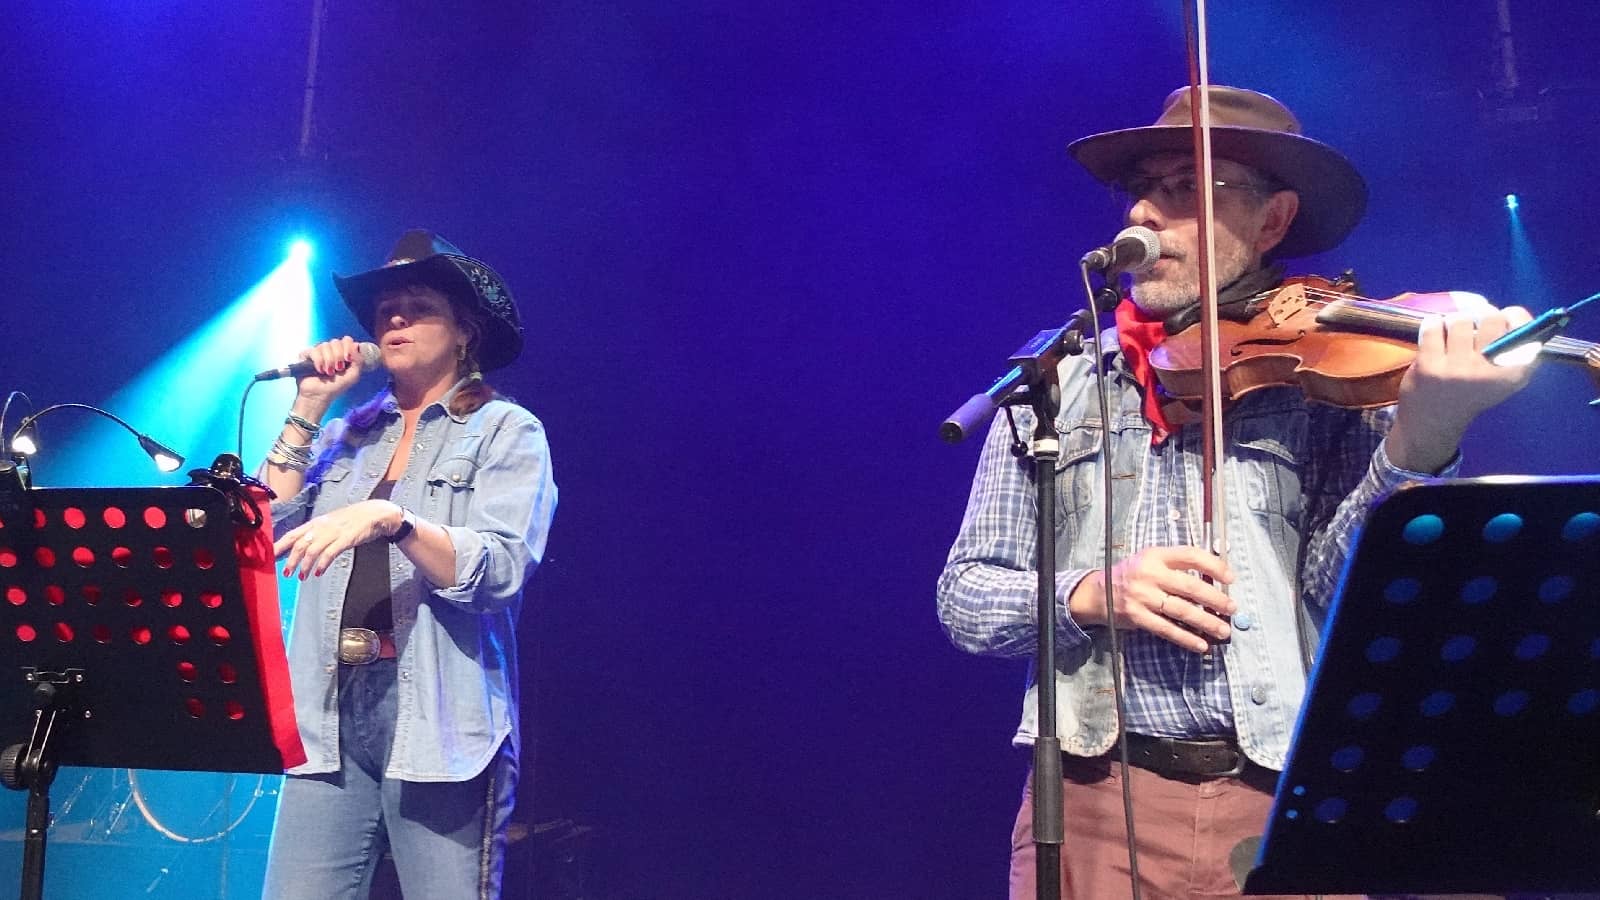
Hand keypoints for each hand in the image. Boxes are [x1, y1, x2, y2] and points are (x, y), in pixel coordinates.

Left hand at [274, 500, 403, 579]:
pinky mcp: (345, 539)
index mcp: (315, 523)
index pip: (292, 535)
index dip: (280, 546)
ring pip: (312, 550)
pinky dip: (322, 564)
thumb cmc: (351, 520)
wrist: (374, 513)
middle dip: (291, 560)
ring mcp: (333, 533)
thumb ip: (316, 534)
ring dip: (305, 566)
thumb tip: (300, 547)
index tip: (270, 557)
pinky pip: (330, 553)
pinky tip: (318, 572)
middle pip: (300, 544)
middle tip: (286, 573)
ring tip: (302, 577)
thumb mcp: (330, 524)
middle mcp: (321, 527)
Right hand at [293, 336, 370, 404]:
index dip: (348, 347)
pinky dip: (318, 361)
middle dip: (338, 356)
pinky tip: (319, 370)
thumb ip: (358, 360)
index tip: (348, 359)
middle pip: (336, 341)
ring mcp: (318, 351)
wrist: (320, 395)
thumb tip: (356, 345)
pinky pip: (314, 350)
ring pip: (325, 345)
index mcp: (343, 353)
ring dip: (329, 361)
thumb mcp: (353, 375)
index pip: (347, 340)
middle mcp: (331, 350)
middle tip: (337, 368)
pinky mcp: (307, 354)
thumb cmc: (336, 386)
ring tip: (328, 372)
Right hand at [1068, 545, 1235, 652]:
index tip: (1230, 578)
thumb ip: (1177, 565)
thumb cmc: (1132, 575)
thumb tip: (1214, 579)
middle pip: (1189, 586)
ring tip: (1223, 629)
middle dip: (1215, 599)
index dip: (1214, 566)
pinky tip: (1201, 644)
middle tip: (1232, 608)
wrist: (1099, 593)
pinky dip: (1186, 638)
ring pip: (1181, 610)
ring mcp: (1142, 596)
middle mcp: (1149, 574)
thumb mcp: (1150, 560)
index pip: (1191, 555)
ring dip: (1206, 621)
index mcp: (1155, 555)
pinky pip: (1167, 629)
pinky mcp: (1137, 617)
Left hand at [1387, 304, 1538, 472]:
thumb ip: (1514, 349)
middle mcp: (1489, 372)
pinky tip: (1434, 335)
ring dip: (1454, 322)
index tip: (1504, 318)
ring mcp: (1458, 369)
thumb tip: (1512, 312)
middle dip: (1481, 316)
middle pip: (1491, 318)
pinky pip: (1434, 326)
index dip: (1515, 316)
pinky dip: (1432, 325)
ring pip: (1460, 320)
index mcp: (1514, 374)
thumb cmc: (1472, 392)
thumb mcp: (1504, 378)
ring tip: (1451, 335)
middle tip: (1472, 328)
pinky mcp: (1430, 367)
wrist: (1434, 423)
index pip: (1526, 330)